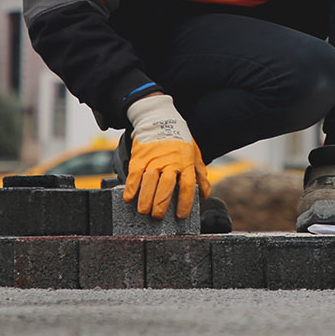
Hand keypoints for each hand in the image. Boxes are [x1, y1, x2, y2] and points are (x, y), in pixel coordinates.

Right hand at [123, 93, 209, 218]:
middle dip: (161, 203)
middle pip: (166, 185)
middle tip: (157, 217)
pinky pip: (134, 174)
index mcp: (186, 162)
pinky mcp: (140, 156)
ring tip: (143, 211)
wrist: (159, 119)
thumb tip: (205, 194)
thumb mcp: (195, 153)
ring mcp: (154, 159)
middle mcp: (170, 162)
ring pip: (149, 181)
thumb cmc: (179, 139)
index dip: (184, 202)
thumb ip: (200, 174)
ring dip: (145, 198)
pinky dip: (131, 187)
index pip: (187, 185)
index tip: (181, 215)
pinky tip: (129, 198)